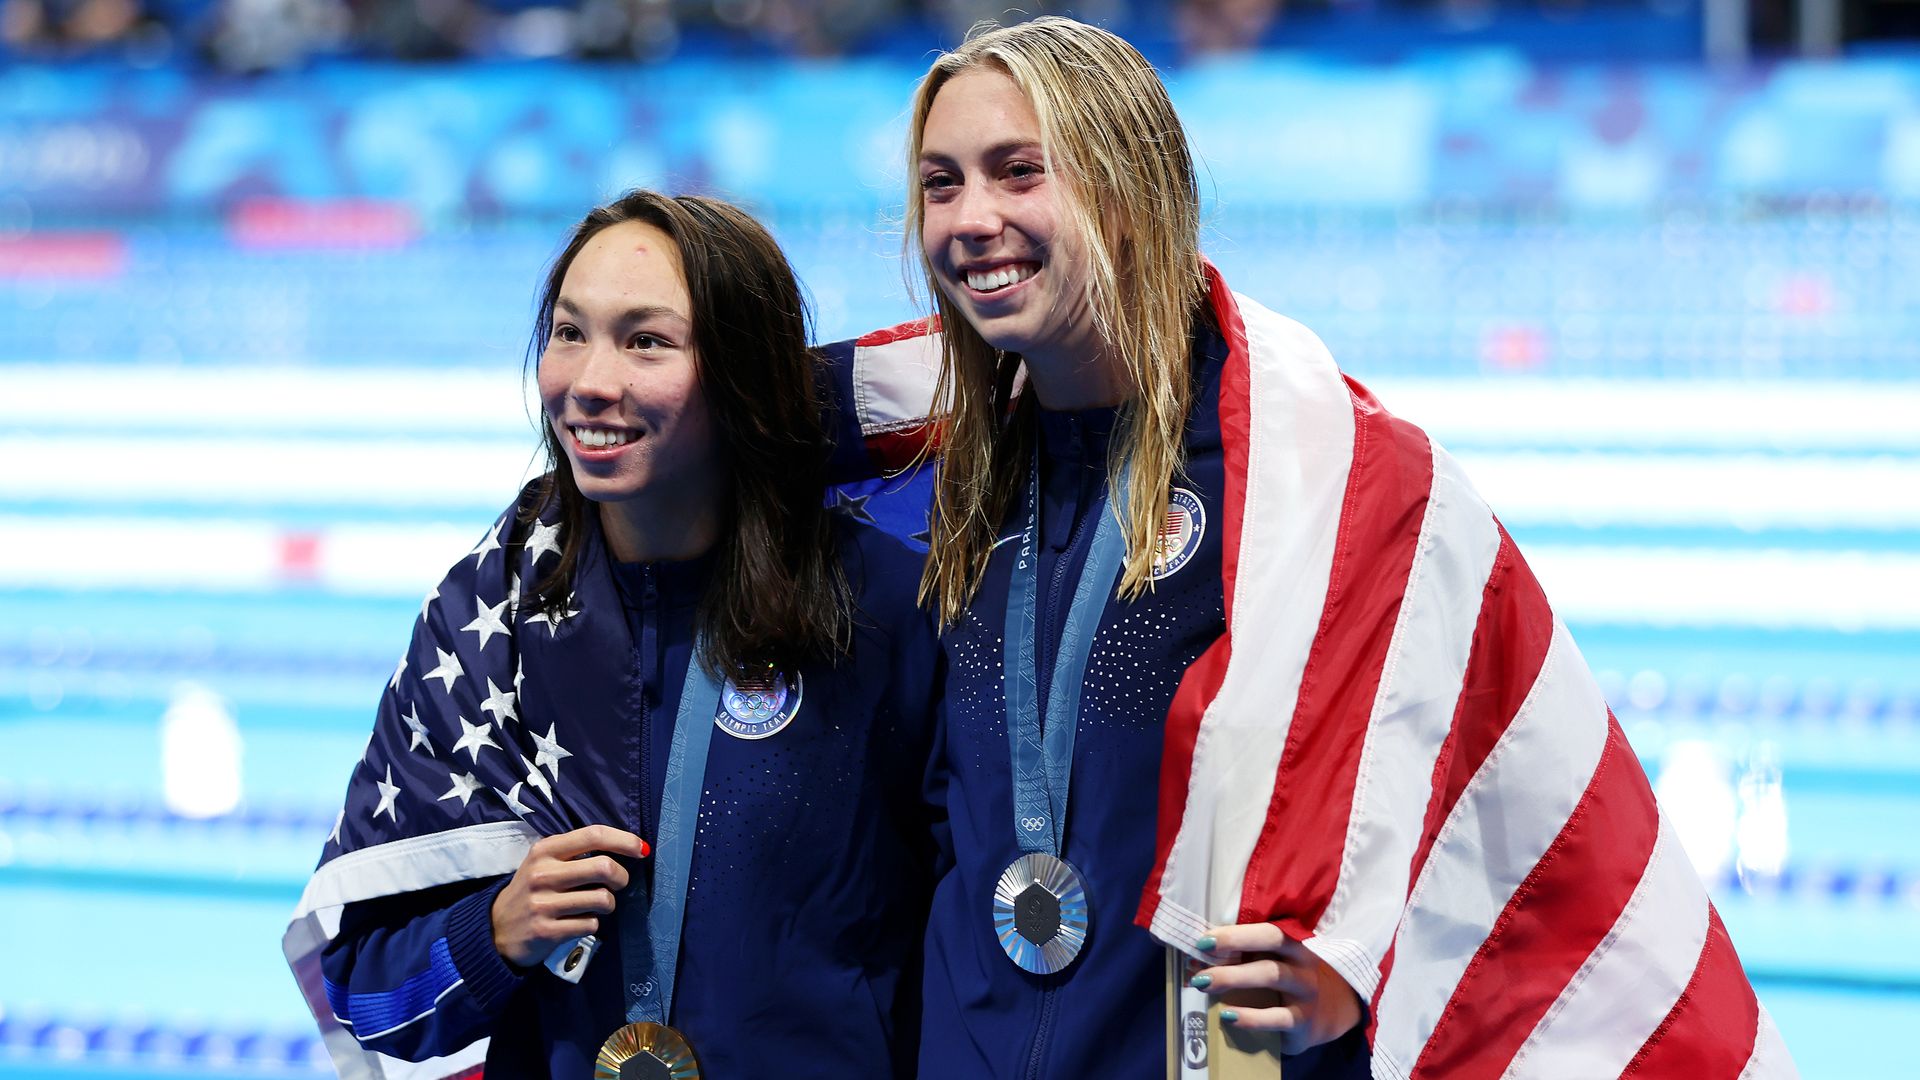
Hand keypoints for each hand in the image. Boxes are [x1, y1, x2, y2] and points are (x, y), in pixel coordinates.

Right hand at [491, 825, 649, 967]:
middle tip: (618, 884)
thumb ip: (577, 852)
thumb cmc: (533, 890)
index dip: (624, 840)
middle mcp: (543, 873)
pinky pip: (591, 924)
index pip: (593, 835)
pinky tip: (579, 921)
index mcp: (545, 850)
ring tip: (597, 905)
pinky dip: (592, 923)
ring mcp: (543, 903)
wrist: (498, 928)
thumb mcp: (545, 862)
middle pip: (604, 867)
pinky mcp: (547, 930)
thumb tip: (627, 847)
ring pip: (602, 899)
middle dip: (622, 877)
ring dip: (608, 904)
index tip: (641, 849)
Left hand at [1190, 923, 1362, 1054]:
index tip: (1204, 938)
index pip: (1264, 928)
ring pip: (1272, 974)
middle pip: (1271, 940)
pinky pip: (1277, 1017)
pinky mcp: (1303, 1020)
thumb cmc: (1285, 980)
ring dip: (1234, 976)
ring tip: (1204, 982)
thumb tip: (1195, 956)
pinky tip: (1228, 1016)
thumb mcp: (1270, 963)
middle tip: (1201, 951)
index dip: (1234, 931)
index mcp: (1291, 940)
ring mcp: (1305, 989)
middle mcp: (1302, 960)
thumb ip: (1242, 956)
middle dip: (1234, 942)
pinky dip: (1250, 1017)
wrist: (1325, 1015)